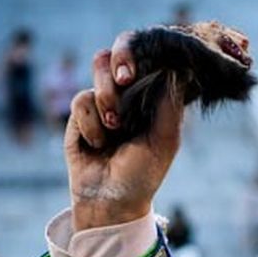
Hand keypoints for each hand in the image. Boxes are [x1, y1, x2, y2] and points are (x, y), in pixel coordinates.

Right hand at [65, 32, 183, 230]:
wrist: (111, 202)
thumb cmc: (143, 174)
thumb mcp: (165, 140)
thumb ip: (170, 103)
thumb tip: (178, 66)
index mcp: (151, 99)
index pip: (146, 62)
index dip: (143, 53)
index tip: (145, 60)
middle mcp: (127, 97)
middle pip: (117, 56)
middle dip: (120, 62)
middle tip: (125, 78)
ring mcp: (102, 104)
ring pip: (98, 74)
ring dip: (106, 100)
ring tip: (114, 127)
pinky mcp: (79, 116)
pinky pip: (81, 99)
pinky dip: (90, 123)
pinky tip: (98, 143)